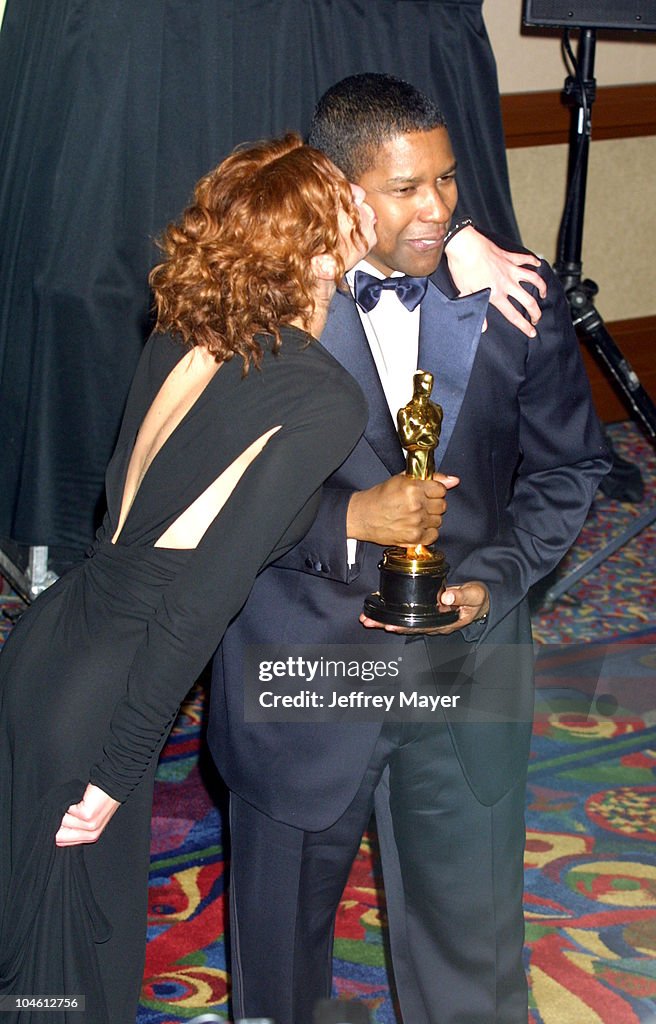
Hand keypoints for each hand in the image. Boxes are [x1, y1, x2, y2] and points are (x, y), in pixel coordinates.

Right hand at [55, 783, 120, 846]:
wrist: (112, 783)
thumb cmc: (97, 797)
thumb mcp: (85, 816)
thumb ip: (72, 826)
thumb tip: (53, 828)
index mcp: (90, 837)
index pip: (61, 842)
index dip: (55, 830)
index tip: (56, 819)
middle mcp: (91, 835)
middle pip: (59, 836)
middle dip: (59, 821)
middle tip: (68, 809)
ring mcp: (90, 827)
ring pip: (62, 822)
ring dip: (65, 810)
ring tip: (77, 803)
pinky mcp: (87, 816)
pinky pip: (68, 811)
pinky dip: (70, 803)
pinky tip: (81, 799)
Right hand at [347, 473, 458, 547]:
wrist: (363, 516)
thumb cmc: (380, 497)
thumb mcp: (402, 480)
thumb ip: (430, 478)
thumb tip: (454, 480)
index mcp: (413, 488)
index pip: (441, 490)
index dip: (434, 491)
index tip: (427, 494)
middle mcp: (416, 505)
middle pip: (442, 505)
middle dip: (433, 505)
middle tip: (419, 505)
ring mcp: (416, 522)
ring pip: (438, 520)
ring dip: (430, 519)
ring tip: (415, 516)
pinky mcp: (414, 537)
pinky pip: (434, 535)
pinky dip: (427, 532)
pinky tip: (416, 527)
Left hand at [360, 581, 488, 634]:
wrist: (480, 602)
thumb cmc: (477, 600)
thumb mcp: (475, 596)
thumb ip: (462, 596)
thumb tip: (446, 596)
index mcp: (444, 623)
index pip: (421, 627)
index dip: (405, 627)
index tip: (390, 626)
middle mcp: (433, 624)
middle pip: (407, 627)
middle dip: (387, 625)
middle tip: (368, 622)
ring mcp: (428, 619)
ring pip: (404, 623)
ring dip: (385, 621)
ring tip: (367, 619)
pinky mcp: (425, 612)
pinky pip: (406, 615)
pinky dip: (392, 612)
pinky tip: (379, 610)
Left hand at [445, 226, 546, 337]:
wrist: (464, 245)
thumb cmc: (462, 267)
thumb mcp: (466, 292)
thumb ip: (477, 309)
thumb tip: (482, 327)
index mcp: (496, 294)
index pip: (513, 315)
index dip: (524, 326)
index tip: (531, 332)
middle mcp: (507, 283)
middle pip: (528, 300)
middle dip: (536, 312)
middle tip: (537, 318)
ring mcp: (510, 269)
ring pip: (533, 279)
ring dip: (541, 287)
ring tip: (543, 294)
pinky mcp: (509, 256)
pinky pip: (525, 259)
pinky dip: (534, 261)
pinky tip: (538, 264)